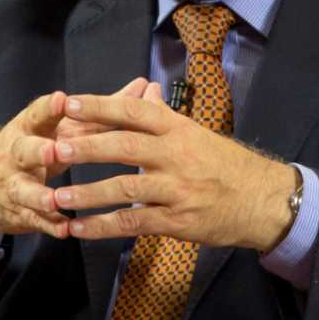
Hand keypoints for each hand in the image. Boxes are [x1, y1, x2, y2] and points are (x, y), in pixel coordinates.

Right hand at [0, 78, 151, 246]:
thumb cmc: (35, 146)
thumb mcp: (60, 126)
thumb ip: (103, 109)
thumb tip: (143, 85)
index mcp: (31, 128)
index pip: (38, 114)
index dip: (49, 108)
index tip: (62, 100)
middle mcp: (18, 154)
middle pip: (25, 149)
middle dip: (38, 150)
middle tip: (53, 151)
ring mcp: (15, 184)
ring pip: (24, 190)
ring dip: (40, 195)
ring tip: (54, 200)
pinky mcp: (19, 212)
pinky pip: (33, 220)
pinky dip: (48, 225)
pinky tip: (65, 229)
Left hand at [51, 83, 298, 250]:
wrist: (262, 200)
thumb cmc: (226, 164)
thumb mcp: (197, 133)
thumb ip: (164, 116)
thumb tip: (142, 89)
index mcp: (178, 128)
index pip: (134, 112)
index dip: (100, 106)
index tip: (70, 104)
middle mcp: (176, 155)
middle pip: (124, 147)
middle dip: (87, 147)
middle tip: (56, 148)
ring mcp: (176, 189)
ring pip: (125, 188)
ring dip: (87, 193)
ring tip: (57, 196)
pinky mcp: (176, 221)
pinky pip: (133, 223)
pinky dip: (102, 227)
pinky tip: (79, 229)